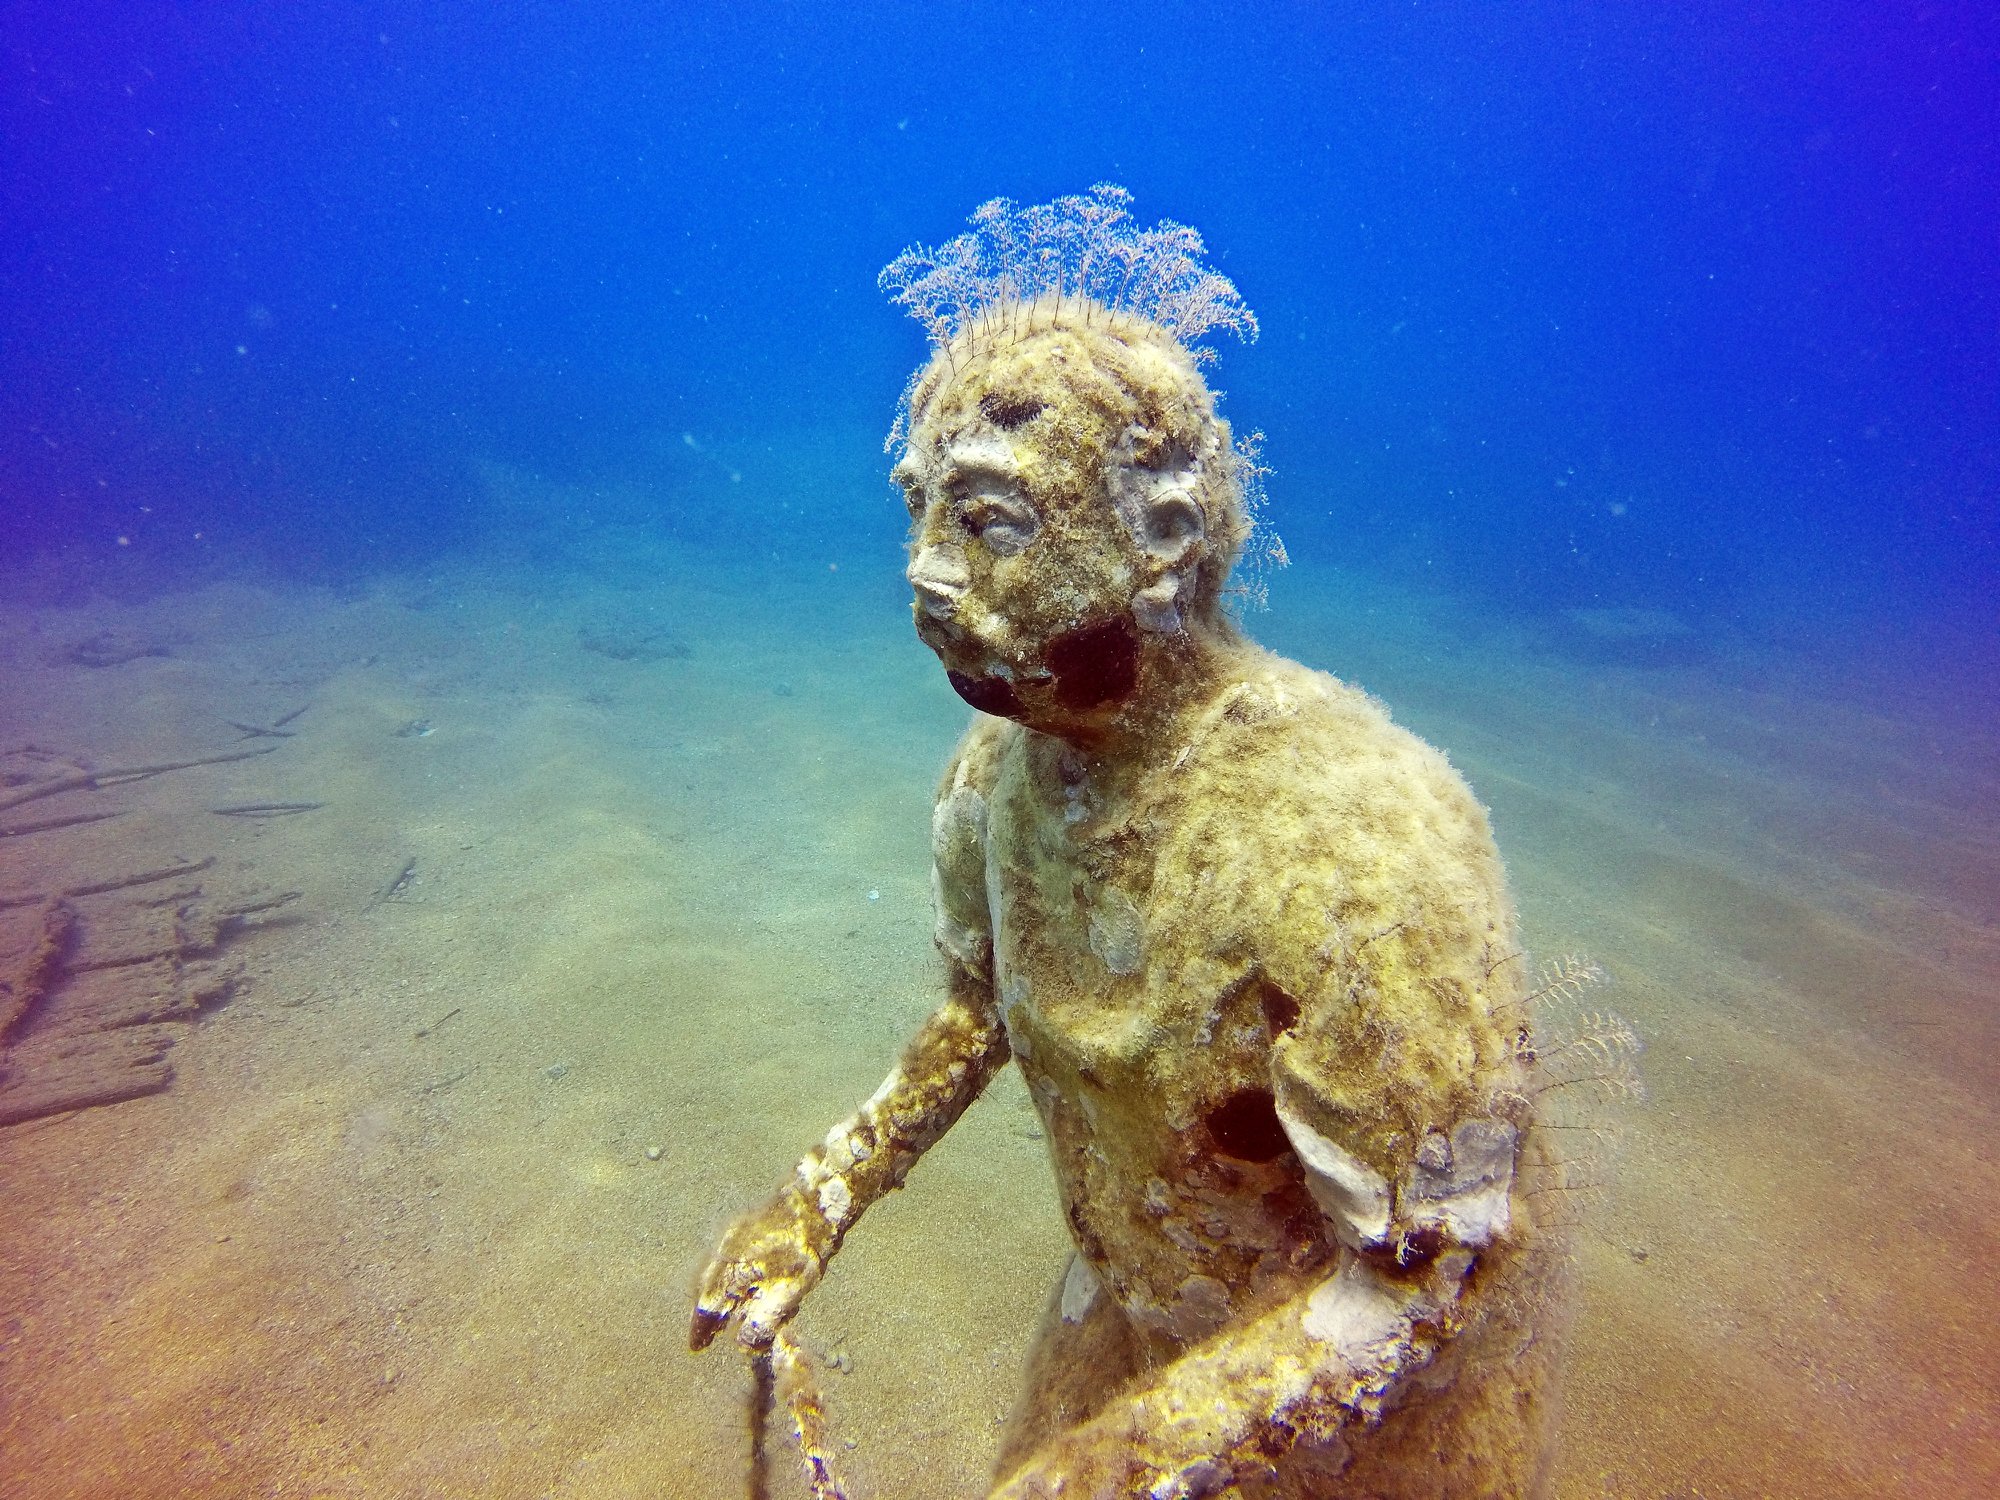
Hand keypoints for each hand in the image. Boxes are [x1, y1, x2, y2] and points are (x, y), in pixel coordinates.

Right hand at [688, 1187, 825, 1351]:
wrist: (816, 1198)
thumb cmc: (805, 1245)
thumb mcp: (791, 1289)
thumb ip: (765, 1318)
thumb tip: (744, 1343)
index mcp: (732, 1267)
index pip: (707, 1304)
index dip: (701, 1328)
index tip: (696, 1347)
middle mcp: (724, 1250)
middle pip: (705, 1289)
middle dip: (706, 1314)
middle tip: (707, 1335)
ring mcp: (733, 1235)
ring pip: (714, 1273)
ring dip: (715, 1297)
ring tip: (722, 1315)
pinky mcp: (744, 1226)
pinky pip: (725, 1259)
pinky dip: (726, 1279)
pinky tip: (741, 1286)